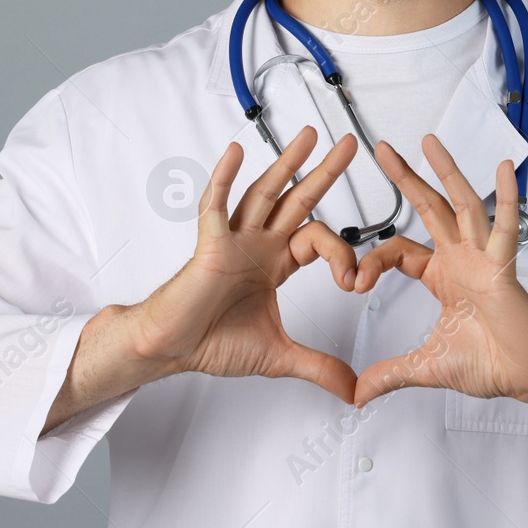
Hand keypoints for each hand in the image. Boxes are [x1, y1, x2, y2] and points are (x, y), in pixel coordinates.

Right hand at [133, 126, 374, 403]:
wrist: (173, 349)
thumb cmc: (214, 342)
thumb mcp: (279, 355)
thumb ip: (318, 366)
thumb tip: (353, 390)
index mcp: (275, 261)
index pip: (317, 239)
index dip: (342, 254)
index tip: (354, 282)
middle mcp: (257, 243)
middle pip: (297, 199)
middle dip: (324, 172)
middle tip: (348, 145)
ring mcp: (234, 239)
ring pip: (264, 193)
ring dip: (287, 164)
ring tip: (310, 137)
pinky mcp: (208, 244)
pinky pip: (216, 206)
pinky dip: (224, 178)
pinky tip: (236, 152)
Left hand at [350, 134, 527, 410]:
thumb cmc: (493, 363)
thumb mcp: (429, 367)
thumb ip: (391, 375)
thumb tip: (357, 394)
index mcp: (444, 275)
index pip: (400, 250)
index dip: (373, 260)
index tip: (354, 281)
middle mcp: (463, 259)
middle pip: (430, 207)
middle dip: (406, 177)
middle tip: (383, 149)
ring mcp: (485, 259)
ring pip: (463, 205)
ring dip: (447, 172)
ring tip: (429, 142)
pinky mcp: (505, 268)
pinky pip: (506, 229)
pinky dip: (507, 199)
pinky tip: (504, 170)